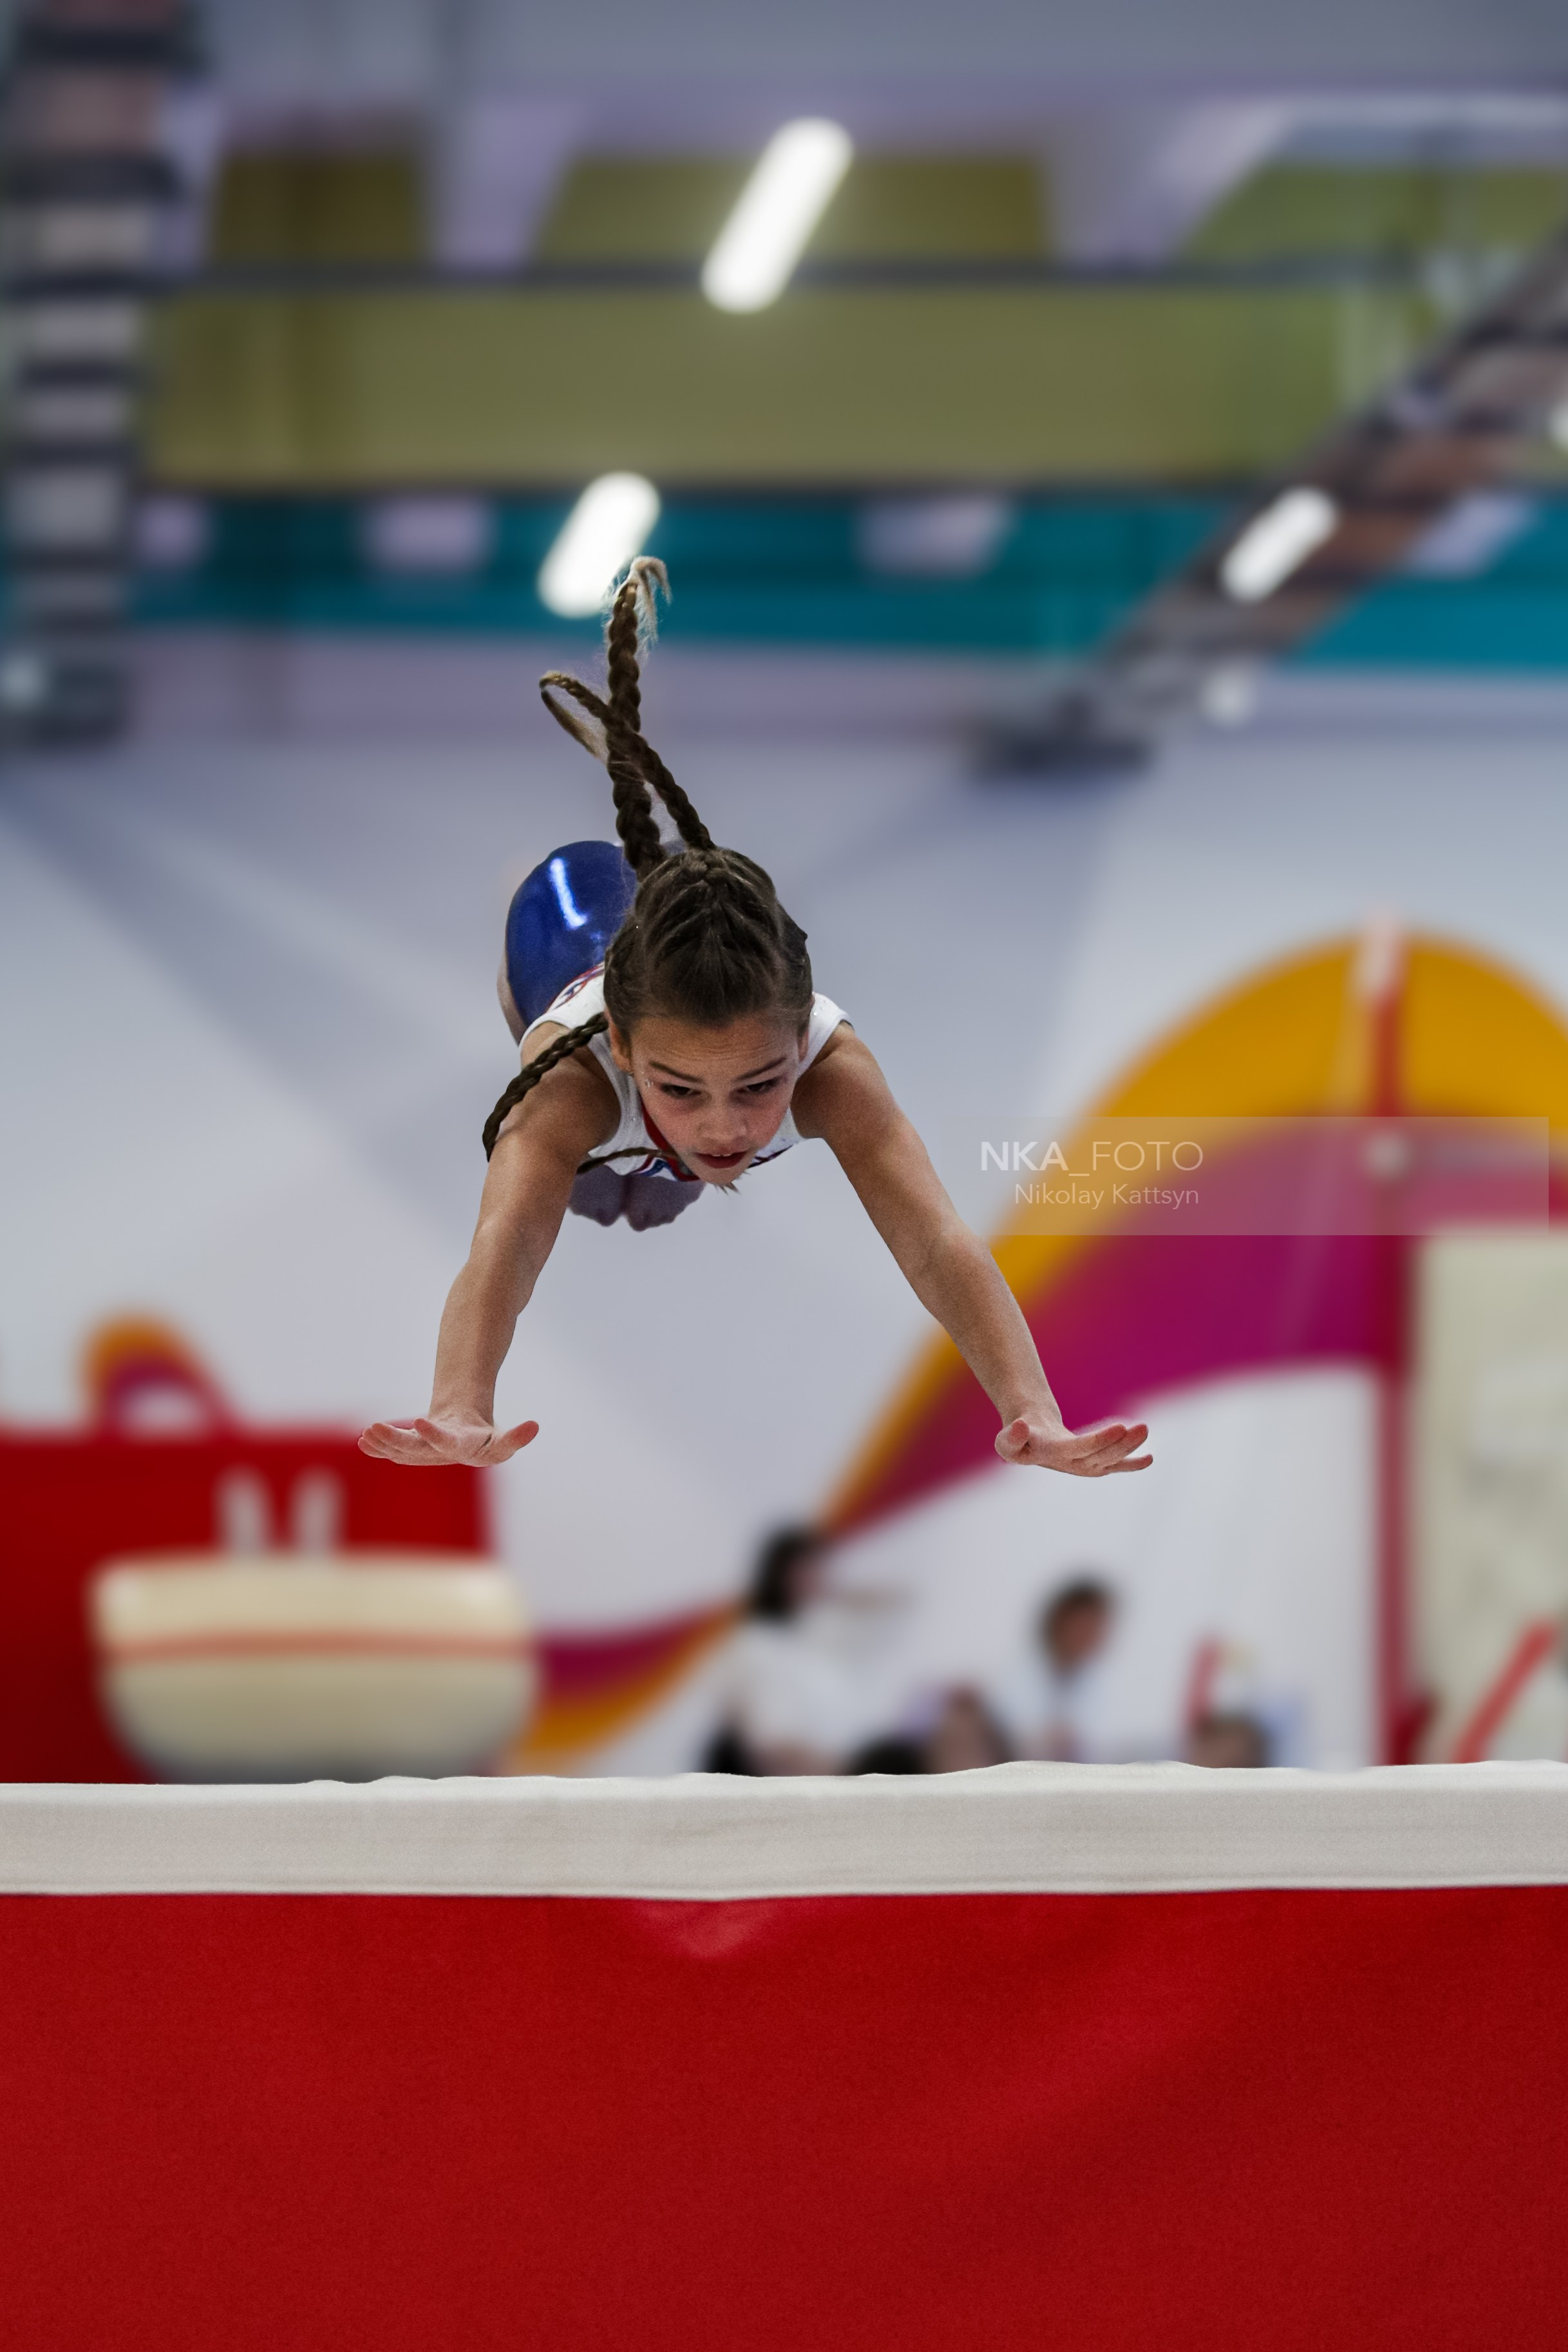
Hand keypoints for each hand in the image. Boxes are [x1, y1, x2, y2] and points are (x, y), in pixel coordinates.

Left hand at [358, 1413, 538, 1466]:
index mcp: (464, 1451)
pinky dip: (378, 1446)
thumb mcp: (502, 1440)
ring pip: (399, 1450)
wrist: (465, 1441)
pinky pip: (392, 1451)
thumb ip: (517, 1437)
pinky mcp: (410, 1451)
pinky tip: (364, 1439)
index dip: (434, 1435)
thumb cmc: (485, 1439)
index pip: (449, 1444)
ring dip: (382, 1442)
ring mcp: (423, 1455)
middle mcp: (440, 1457)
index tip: (419, 1420)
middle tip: (374, 1428)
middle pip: (415, 1451)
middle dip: (395, 1440)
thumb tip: (535, 1426)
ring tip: (367, 1431)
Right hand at [995, 1414, 1151, 1475]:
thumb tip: (1021, 1426)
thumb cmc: (1019, 1437)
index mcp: (1053, 1457)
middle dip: (1122, 1443)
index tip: (1119, 1427)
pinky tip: (1149, 1458)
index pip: (1079, 1450)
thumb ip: (1010, 1438)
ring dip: (1130, 1446)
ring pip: (1110, 1459)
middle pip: (1101, 1456)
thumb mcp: (1005, 1439)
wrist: (1029, 1439)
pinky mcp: (1093, 1464)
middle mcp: (1072, 1466)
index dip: (1099, 1440)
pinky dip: (1132, 1464)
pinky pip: (1115, 1467)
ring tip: (1144, 1429)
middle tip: (1142, 1428)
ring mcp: (1084, 1467)